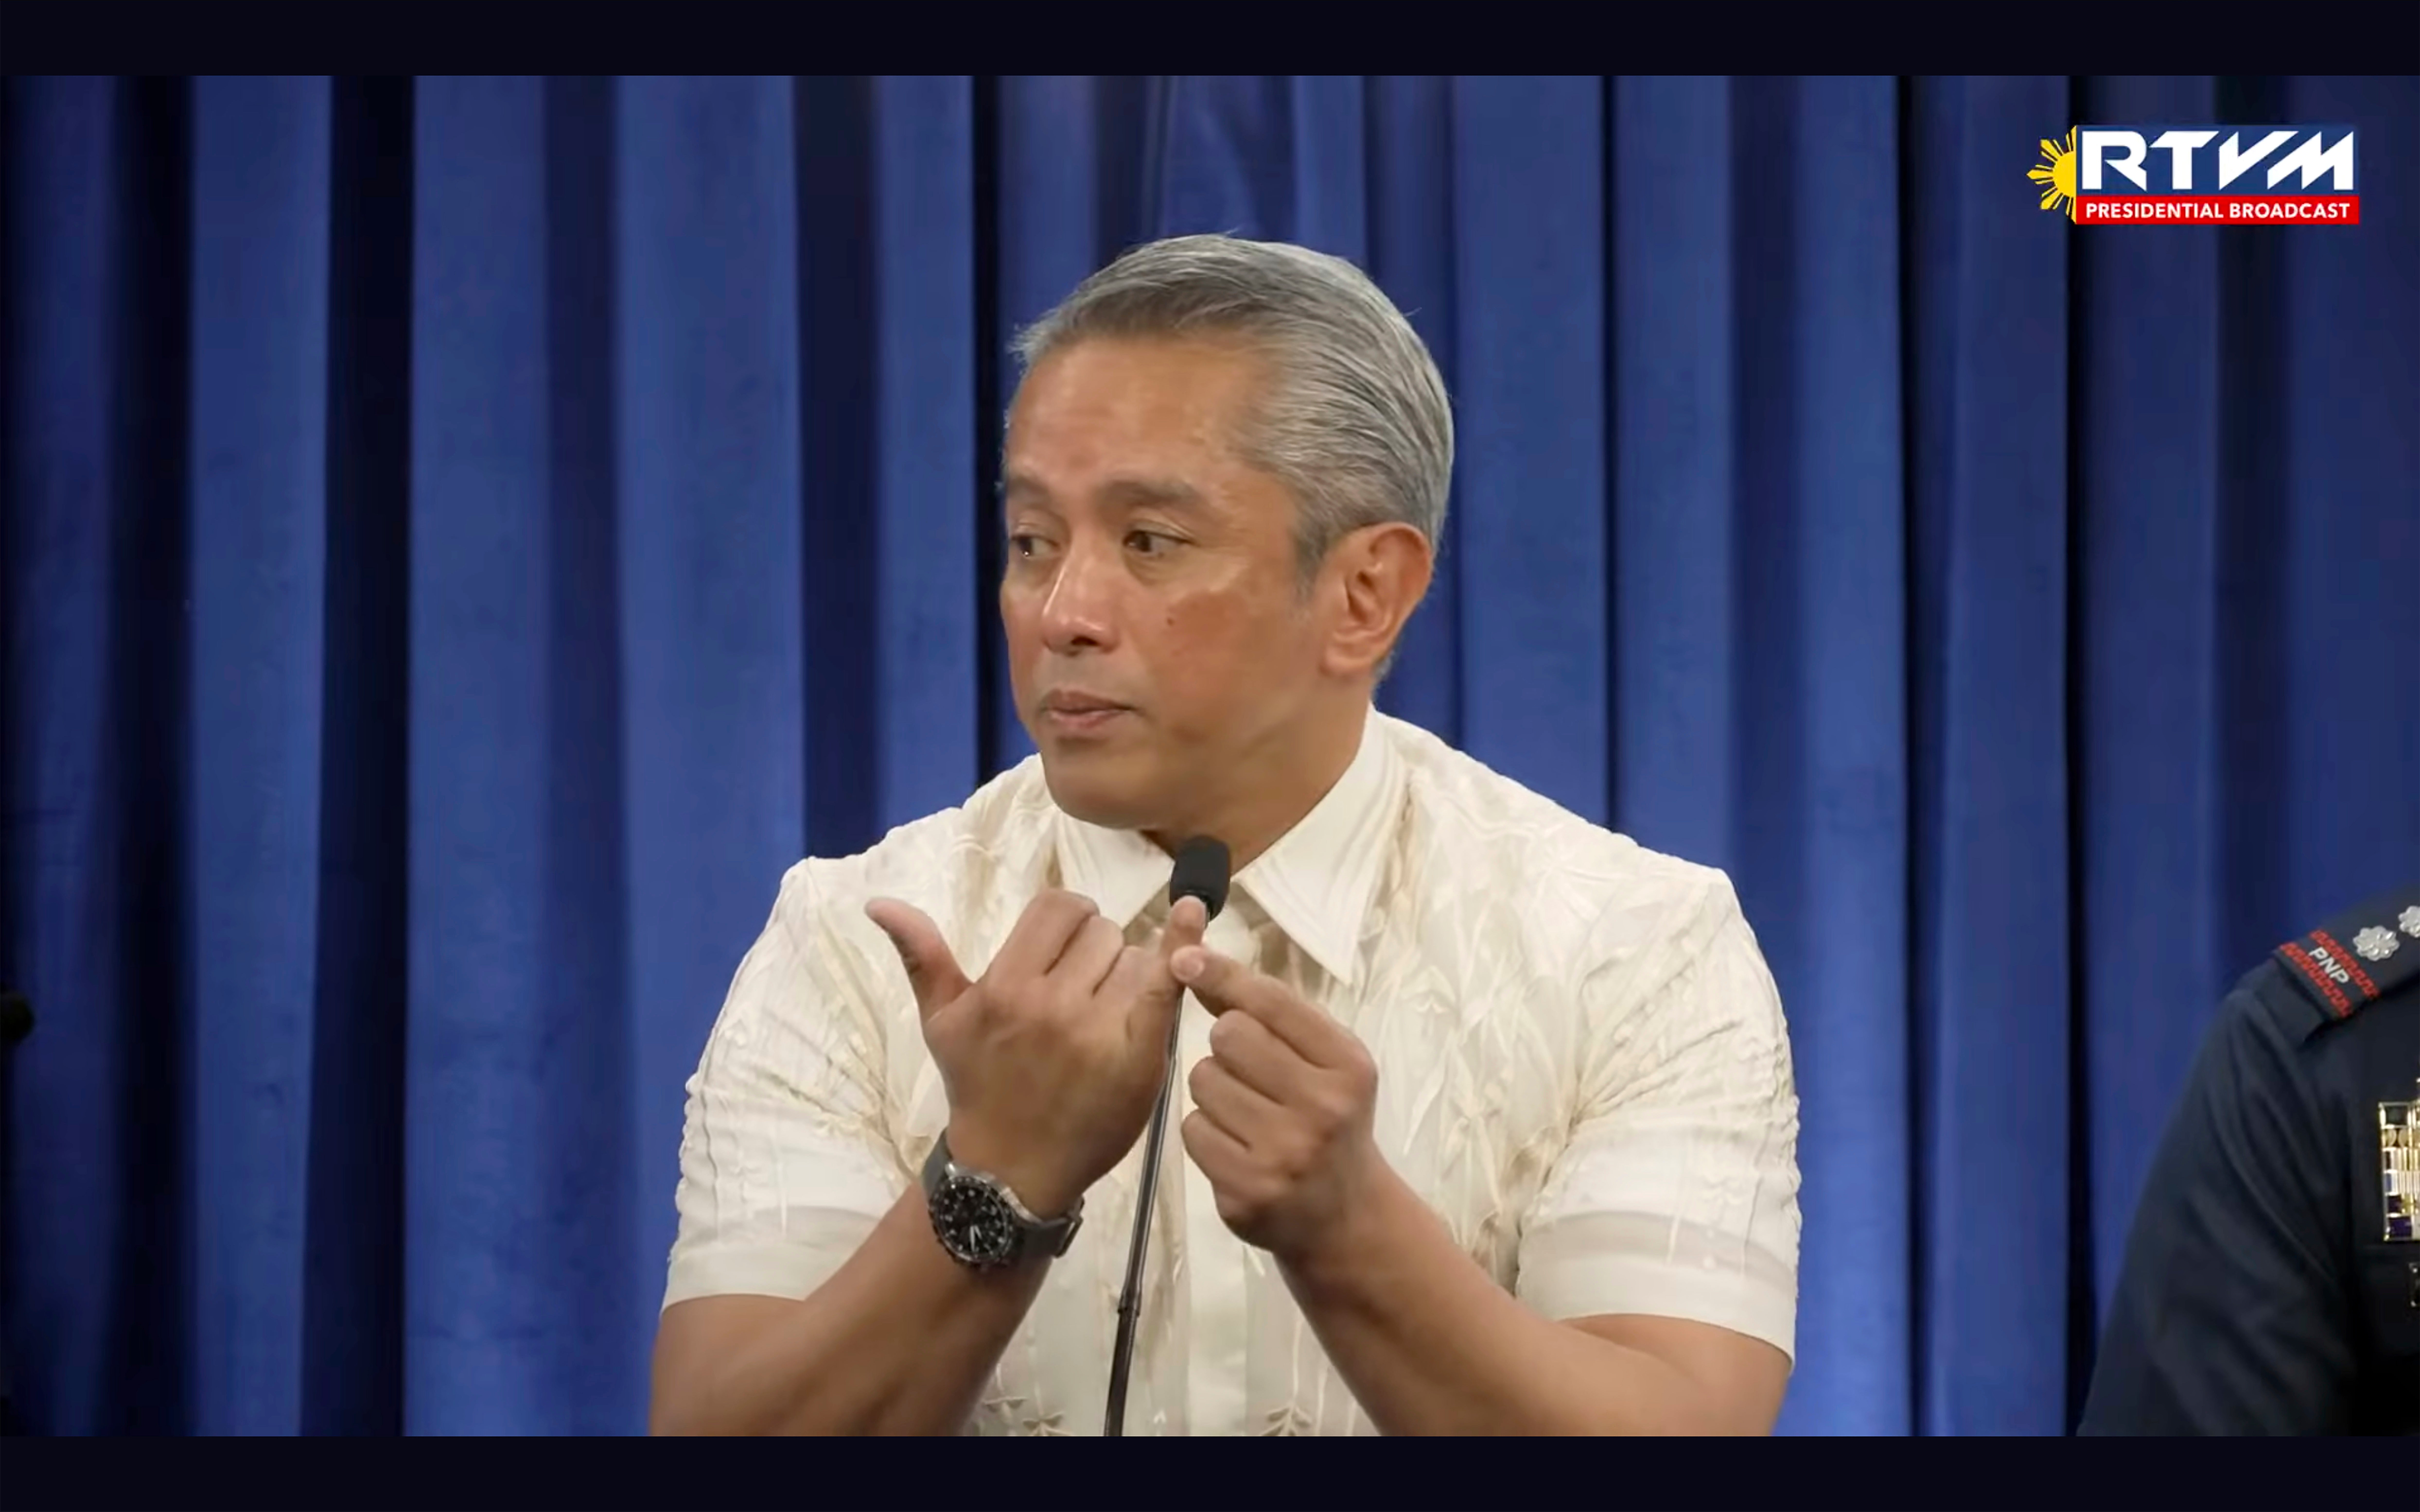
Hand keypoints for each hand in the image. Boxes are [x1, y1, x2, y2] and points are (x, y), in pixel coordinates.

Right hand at [865, 889, 1207, 1218]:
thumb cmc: (979, 1086)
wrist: (1010, 1169)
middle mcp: (1050, 1004)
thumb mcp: (942, 1021)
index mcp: (1004, 987)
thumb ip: (921, 956)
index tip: (1064, 951)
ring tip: (1107, 1014)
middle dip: (1097, 954)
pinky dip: (1183, 949)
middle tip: (1082, 995)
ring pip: (1136, 958)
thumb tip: (878, 902)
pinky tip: (1193, 916)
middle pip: (1101, 933)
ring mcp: (1096, 1032)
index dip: (1068, 922)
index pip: (1059, 908)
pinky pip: (1167, 983)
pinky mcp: (1138, 1057)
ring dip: (1129, 975)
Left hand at [1170, 941, 1383, 1263]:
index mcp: (1348, 1066)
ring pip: (1203, 1082)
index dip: (1222, 974)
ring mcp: (1284, 1155)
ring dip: (1213, 1091)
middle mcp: (1322, 1109)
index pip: (1272, 1002)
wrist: (1345, 1217)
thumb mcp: (1321, 1061)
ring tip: (1246, 1114)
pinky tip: (1236, 1146)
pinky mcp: (1247, 1192)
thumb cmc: (1330, 1120)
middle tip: (1250, 1073)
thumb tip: (1192, 960)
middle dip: (1227, 1048)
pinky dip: (1205, 1132)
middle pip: (1229, 1036)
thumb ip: (1264, 1011)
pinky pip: (1192, 1129)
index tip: (1184, 959)